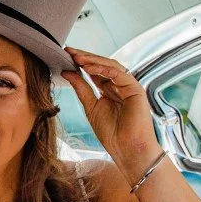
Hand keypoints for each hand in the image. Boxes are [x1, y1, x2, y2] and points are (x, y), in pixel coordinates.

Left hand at [61, 47, 162, 179]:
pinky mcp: (135, 89)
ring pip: (110, 66)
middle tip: (68, 51)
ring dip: (93, 60)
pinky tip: (89, 67)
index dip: (80, 63)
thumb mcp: (90, 108)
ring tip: (76, 57)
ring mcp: (128, 86)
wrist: (127, 150)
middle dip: (85, 58)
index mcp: (109, 91)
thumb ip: (81, 89)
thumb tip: (67, 72)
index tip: (64, 56)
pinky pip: (119, 74)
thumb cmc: (112, 134)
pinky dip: (104, 69)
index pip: (94, 71)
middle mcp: (119, 86)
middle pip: (102, 66)